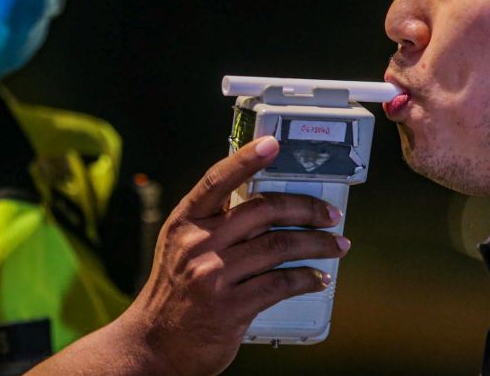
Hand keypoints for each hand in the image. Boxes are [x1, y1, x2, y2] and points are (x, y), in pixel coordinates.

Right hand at [119, 135, 349, 374]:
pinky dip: (306, 279)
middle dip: (305, 209)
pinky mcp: (230, 308)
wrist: (154, 345)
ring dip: (316, 245)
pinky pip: (280, 284)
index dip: (246, 158)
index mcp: (185, 222)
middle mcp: (197, 244)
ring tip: (336, 246)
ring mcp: (213, 276)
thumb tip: (267, 208)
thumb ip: (214, 224)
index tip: (273, 145)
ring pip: (278, 247)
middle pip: (262, 211)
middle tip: (329, 215)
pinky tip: (317, 278)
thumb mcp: (180, 247)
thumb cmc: (173, 293)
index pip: (218, 180)